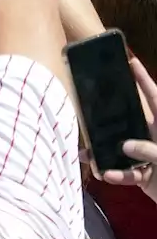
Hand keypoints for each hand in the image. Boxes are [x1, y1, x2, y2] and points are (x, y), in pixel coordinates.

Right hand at [100, 58, 156, 201]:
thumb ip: (149, 150)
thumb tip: (124, 146)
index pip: (154, 98)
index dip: (144, 80)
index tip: (131, 62)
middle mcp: (153, 138)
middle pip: (129, 123)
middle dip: (110, 120)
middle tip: (91, 111)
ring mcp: (146, 157)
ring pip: (119, 151)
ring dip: (104, 155)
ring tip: (88, 155)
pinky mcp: (142, 175)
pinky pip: (124, 173)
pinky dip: (116, 175)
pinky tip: (108, 176)